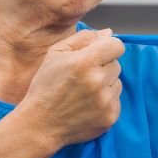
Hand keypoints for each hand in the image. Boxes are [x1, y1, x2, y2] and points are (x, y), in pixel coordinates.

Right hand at [17, 28, 124, 150]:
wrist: (40, 124)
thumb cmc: (45, 86)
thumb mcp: (55, 54)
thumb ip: (83, 38)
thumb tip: (108, 33)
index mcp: (85, 62)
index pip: (116, 45)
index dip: (107, 48)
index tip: (97, 54)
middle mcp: (98, 81)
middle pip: (116, 64)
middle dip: (102, 67)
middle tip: (82, 78)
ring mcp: (106, 101)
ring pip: (117, 82)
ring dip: (105, 84)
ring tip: (83, 92)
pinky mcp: (110, 116)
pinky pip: (116, 100)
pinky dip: (105, 101)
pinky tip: (87, 105)